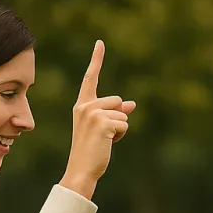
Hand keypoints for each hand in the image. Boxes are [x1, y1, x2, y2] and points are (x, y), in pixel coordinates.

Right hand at [60, 41, 136, 199]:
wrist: (81, 170)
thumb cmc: (92, 152)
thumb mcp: (103, 129)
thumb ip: (115, 114)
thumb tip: (131, 104)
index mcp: (81, 106)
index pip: (90, 78)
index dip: (96, 60)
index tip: (100, 43)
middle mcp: (85, 106)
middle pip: (117, 101)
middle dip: (118, 119)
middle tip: (103, 137)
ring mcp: (92, 113)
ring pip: (123, 114)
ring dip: (120, 129)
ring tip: (104, 141)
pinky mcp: (102, 122)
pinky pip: (124, 124)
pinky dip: (120, 136)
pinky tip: (107, 144)